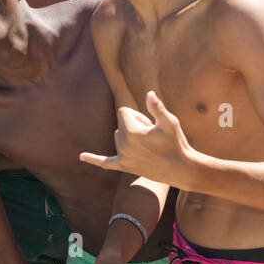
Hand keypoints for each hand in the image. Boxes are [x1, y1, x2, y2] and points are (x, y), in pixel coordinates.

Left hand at [80, 91, 194, 187]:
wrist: (181, 169)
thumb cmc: (177, 143)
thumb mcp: (169, 123)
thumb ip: (156, 108)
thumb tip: (149, 93)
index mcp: (132, 132)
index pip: (123, 111)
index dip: (138, 115)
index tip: (150, 124)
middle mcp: (123, 145)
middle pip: (120, 123)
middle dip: (134, 124)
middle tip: (152, 136)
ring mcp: (122, 157)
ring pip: (118, 136)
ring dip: (128, 136)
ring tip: (148, 145)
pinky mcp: (124, 166)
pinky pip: (105, 163)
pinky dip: (94, 159)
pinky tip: (82, 157)